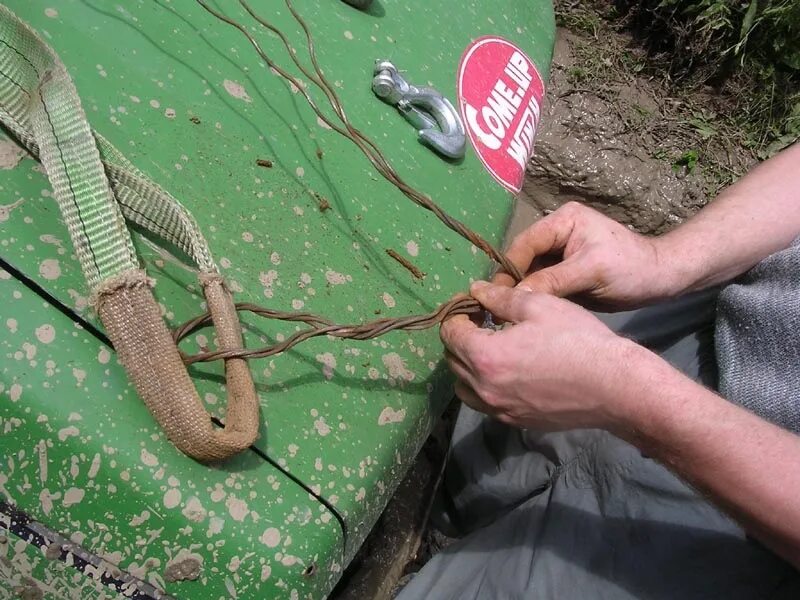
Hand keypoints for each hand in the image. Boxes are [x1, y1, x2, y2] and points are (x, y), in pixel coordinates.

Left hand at [441, 281, 649, 430]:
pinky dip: (485, 387)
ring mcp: (500, 410)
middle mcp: (485, 388)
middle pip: (452, 361)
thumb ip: (500, 298)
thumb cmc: (577, 339)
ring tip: (491, 349)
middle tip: (482, 323)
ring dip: (468, 366)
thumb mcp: (539, 306)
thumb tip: (475, 291)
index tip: (473, 307)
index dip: (457, 315)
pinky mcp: (516, 422)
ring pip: (464, 388)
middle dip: (460, 339)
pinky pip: (485, 404)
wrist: (614, 386)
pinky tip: (509, 371)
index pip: (450, 334)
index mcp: (485, 356)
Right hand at [495, 202, 673, 310]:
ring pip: (531, 273)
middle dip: (513, 282)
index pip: (524, 244)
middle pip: (524, 258)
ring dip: (523, 292)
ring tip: (508, 314)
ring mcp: (561, 253)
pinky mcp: (566, 272)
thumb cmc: (630, 269)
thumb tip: (514, 296)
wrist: (661, 279)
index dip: (508, 269)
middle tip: (497, 309)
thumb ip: (551, 281)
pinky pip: (543, 284)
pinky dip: (536, 298)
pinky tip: (527, 313)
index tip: (494, 296)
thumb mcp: (590, 272)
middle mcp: (557, 233)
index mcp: (562, 221)